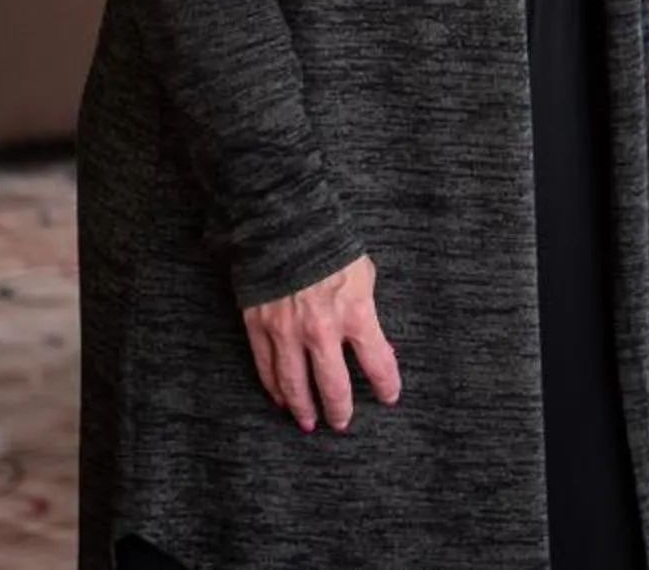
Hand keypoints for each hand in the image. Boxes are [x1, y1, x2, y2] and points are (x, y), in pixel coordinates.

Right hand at [244, 254, 399, 432]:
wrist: (285, 225)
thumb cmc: (332, 247)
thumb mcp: (364, 276)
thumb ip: (369, 314)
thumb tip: (379, 347)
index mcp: (355, 314)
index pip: (377, 363)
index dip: (386, 385)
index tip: (389, 398)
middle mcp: (322, 330)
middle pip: (334, 386)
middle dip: (340, 410)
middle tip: (343, 423)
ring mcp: (287, 332)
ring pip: (295, 385)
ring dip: (303, 408)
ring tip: (309, 422)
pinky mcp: (259, 328)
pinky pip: (267, 368)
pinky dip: (274, 388)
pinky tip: (281, 399)